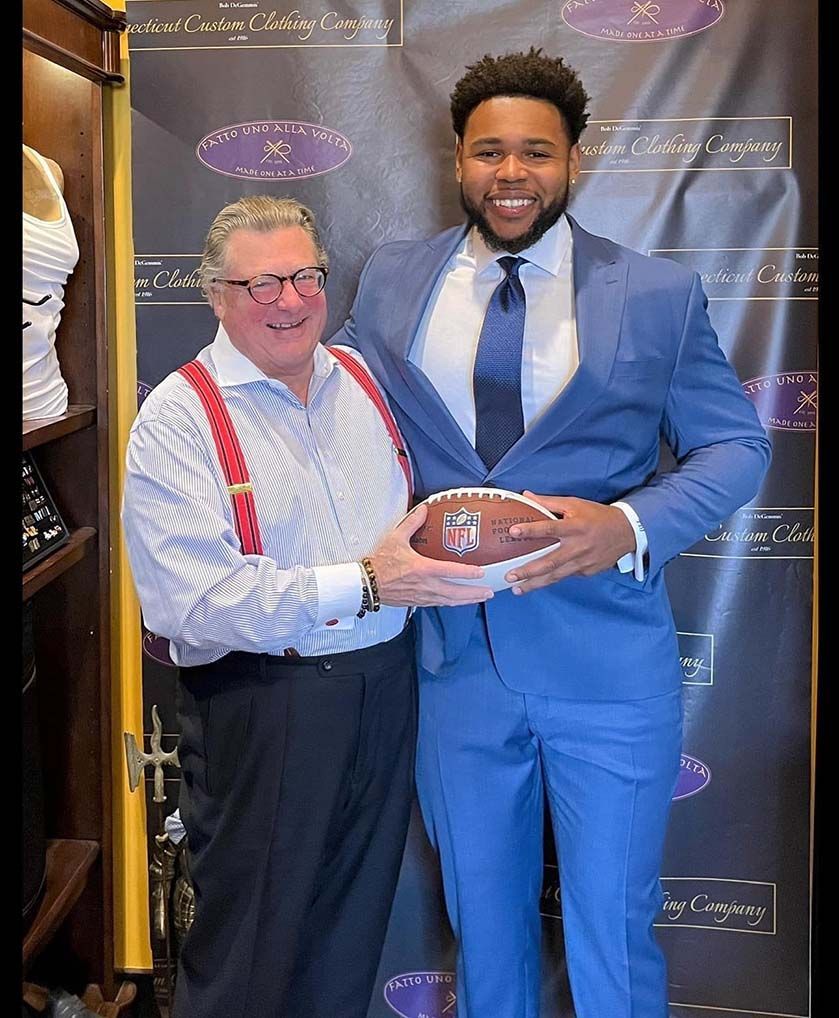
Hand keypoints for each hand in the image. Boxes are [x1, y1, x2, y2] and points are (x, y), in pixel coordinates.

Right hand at [370, 504, 494, 606]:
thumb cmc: (379, 562)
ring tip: (480, 598)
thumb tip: (424, 510)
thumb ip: (412, 523)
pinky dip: (452, 603)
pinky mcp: (417, 602)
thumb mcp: (395, 538)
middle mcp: (425, 585)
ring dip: (466, 600)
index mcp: (422, 568)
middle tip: (489, 592)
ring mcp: (422, 596)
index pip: (450, 571)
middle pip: (455, 592)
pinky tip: (458, 601)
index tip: (481, 572)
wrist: (366, 584)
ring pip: (449, 601)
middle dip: (474, 593)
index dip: (467, 572)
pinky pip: (439, 604)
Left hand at [504, 492, 635, 593]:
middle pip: (550, 561)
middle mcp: (578, 546)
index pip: (550, 528)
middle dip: (528, 571)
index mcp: (574, 526)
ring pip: (556, 575)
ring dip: (535, 583)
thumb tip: (526, 495)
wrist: (626, 532)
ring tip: (518, 589)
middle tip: (510, 576)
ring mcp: (583, 562)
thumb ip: (549, 503)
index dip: (531, 530)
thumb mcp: (575, 504)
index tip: (513, 531)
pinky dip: (551, 580)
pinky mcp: (587, 572)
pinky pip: (566, 575)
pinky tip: (536, 584)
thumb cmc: (597, 516)